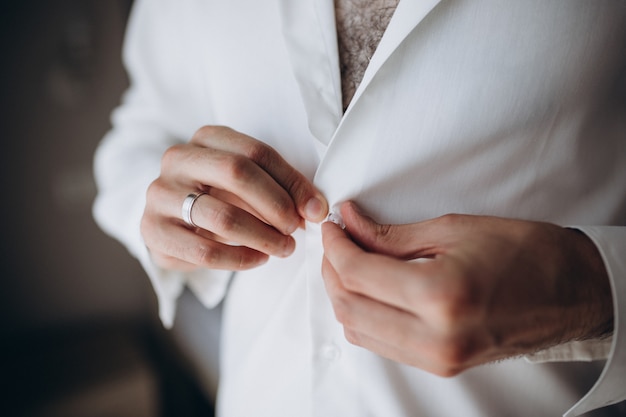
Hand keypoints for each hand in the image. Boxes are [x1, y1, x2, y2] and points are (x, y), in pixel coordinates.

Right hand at [141, 126, 327, 270]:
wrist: (172, 220)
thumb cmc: (220, 197)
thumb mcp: (249, 183)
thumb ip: (281, 188)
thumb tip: (316, 209)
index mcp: (206, 138)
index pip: (257, 152)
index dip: (292, 182)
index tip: (315, 209)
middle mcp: (178, 159)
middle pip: (237, 173)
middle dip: (276, 205)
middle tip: (296, 228)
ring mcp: (160, 194)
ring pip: (222, 216)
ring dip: (263, 237)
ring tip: (284, 248)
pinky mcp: (152, 230)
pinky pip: (204, 251)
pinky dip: (239, 259)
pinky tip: (258, 259)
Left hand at [321, 202, 612, 375]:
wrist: (571, 292)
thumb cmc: (525, 252)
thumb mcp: (454, 229)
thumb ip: (391, 234)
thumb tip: (349, 222)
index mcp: (440, 296)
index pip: (357, 273)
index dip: (335, 245)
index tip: (332, 225)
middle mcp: (434, 337)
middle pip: (348, 305)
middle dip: (332, 269)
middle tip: (337, 240)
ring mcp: (436, 358)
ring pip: (357, 330)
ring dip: (342, 293)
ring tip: (349, 260)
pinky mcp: (440, 365)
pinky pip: (379, 344)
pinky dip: (363, 314)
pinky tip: (368, 288)